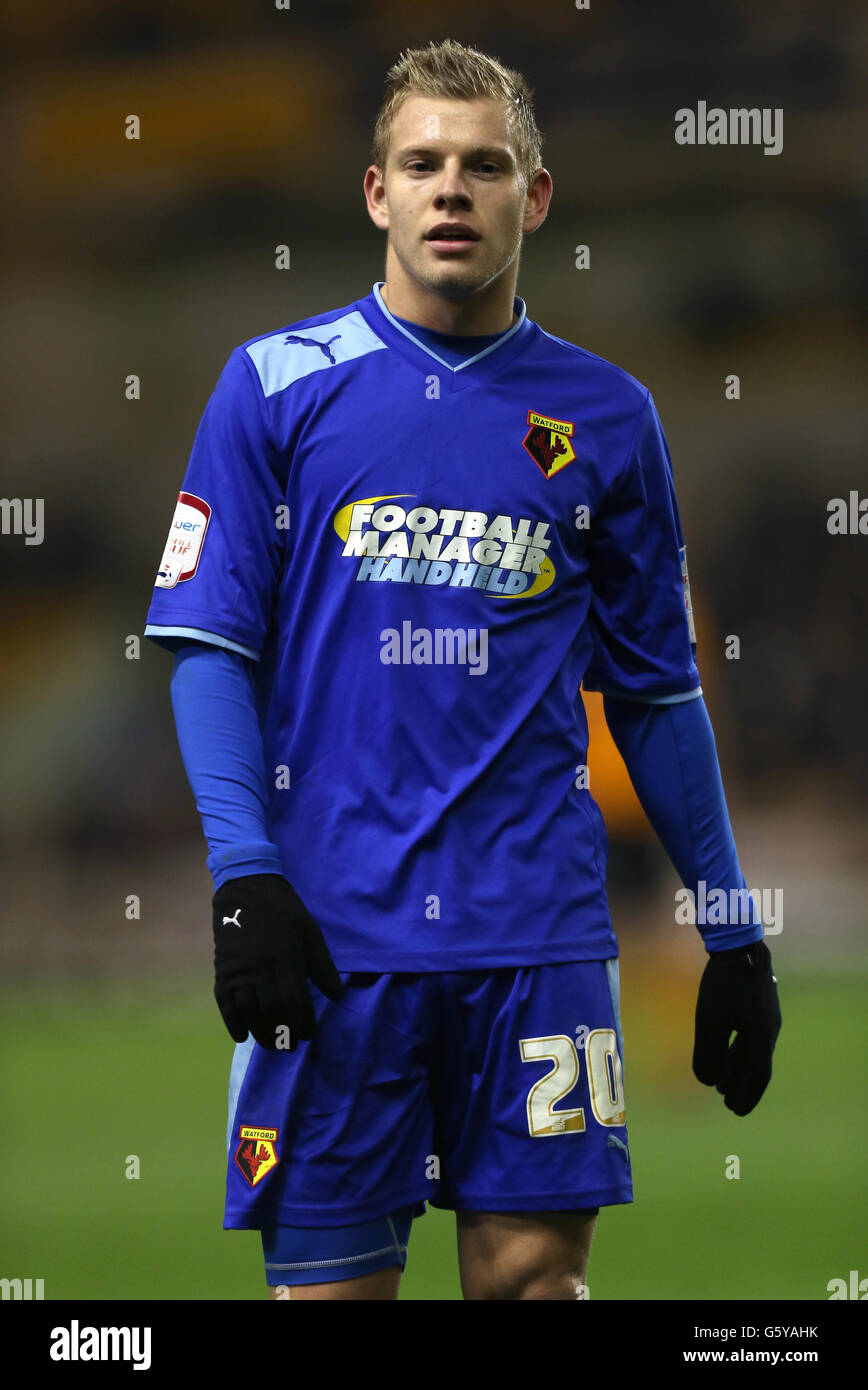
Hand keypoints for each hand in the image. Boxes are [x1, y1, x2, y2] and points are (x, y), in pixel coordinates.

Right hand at [212, 873, 343, 1049]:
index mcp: (286, 956)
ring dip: (260, 1032)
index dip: (302, 1021)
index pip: (294, 999)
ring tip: (272, 1044)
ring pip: (248, 1010)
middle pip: (271, 1010)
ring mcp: (238, 969)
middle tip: (290, 1046)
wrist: (246, 888)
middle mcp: (260, 966)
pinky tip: (242, 1036)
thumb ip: (323, 966)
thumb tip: (336, 996)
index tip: (308, 1033)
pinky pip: (225, 1002)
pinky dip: (232, 1022)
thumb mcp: (311, 933)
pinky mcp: (222, 969)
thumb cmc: (284, 911)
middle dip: (283, 1032)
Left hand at [693, 940, 780, 1114]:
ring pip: (754, 1049)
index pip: (758, 1076)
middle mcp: (770, 1028)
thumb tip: (708, 1082)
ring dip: (739, 1067)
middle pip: (757, 1065)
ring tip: (721, 1078)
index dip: (746, 1095)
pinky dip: (739, 1048)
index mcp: (762, 1036)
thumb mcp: (710, 1019)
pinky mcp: (759, 1003)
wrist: (737, 944)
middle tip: (725, 1100)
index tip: (734, 1110)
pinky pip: (752, 1035)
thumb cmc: (723, 983)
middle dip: (741, 1085)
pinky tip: (726, 1047)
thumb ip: (710, 1053)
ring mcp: (767, 1015)